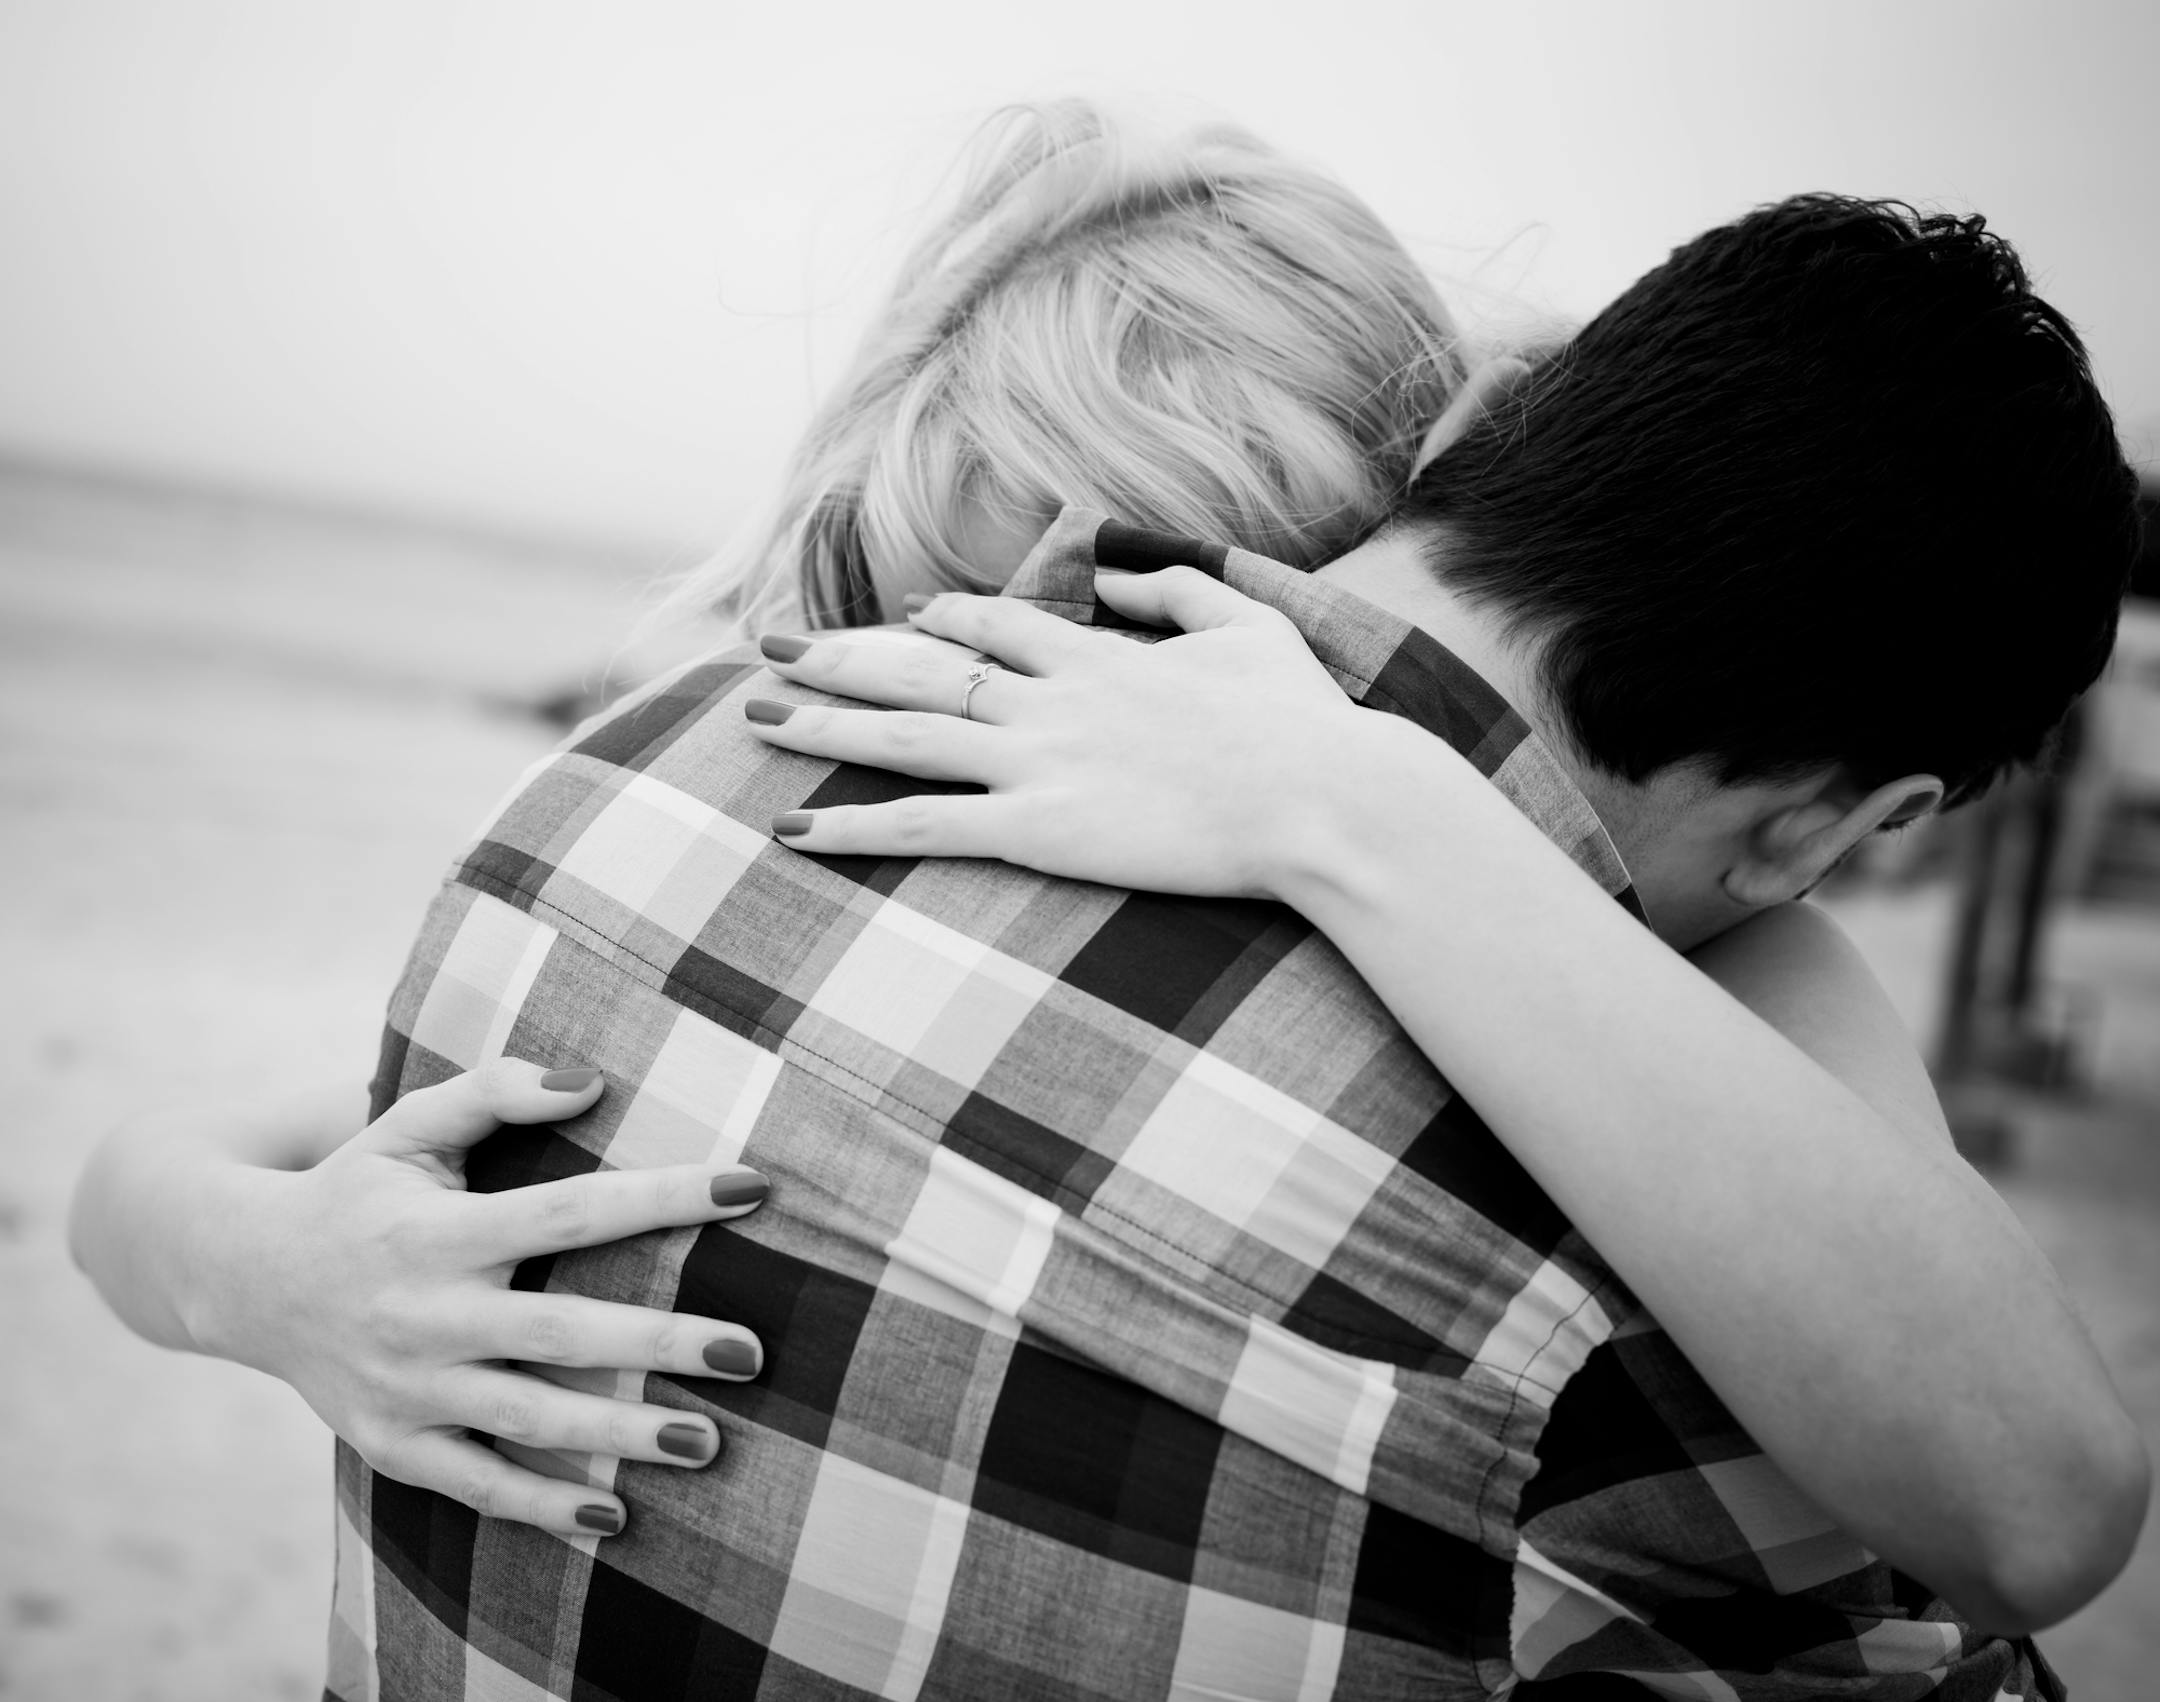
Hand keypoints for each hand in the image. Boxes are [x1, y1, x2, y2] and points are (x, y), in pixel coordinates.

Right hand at [196, 1061, 768, 1538]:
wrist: (242, 1278)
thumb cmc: (357, 1188)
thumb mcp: (409, 1125)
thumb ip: (496, 1090)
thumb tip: (593, 1080)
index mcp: (442, 1231)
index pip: (574, 1211)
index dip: (666, 1197)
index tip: (752, 1188)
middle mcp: (426, 1313)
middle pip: (563, 1331)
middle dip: (660, 1345)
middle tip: (750, 1352)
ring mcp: (408, 1388)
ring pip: (529, 1419)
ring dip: (619, 1436)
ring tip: (710, 1442)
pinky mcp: (392, 1444)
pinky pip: (475, 1485)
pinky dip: (541, 1506)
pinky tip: (615, 1513)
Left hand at [746, 569, 1410, 895]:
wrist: (1328, 798)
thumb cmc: (1301, 724)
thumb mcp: (1249, 626)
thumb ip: (1175, 590)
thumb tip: (1113, 572)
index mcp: (1097, 654)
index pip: (992, 622)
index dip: (939, 621)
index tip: (902, 624)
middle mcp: (1050, 699)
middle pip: (921, 667)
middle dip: (841, 656)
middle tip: (773, 650)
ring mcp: (1039, 762)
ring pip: (905, 735)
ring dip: (824, 726)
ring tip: (754, 721)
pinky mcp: (1042, 829)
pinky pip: (925, 826)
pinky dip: (852, 827)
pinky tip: (790, 831)